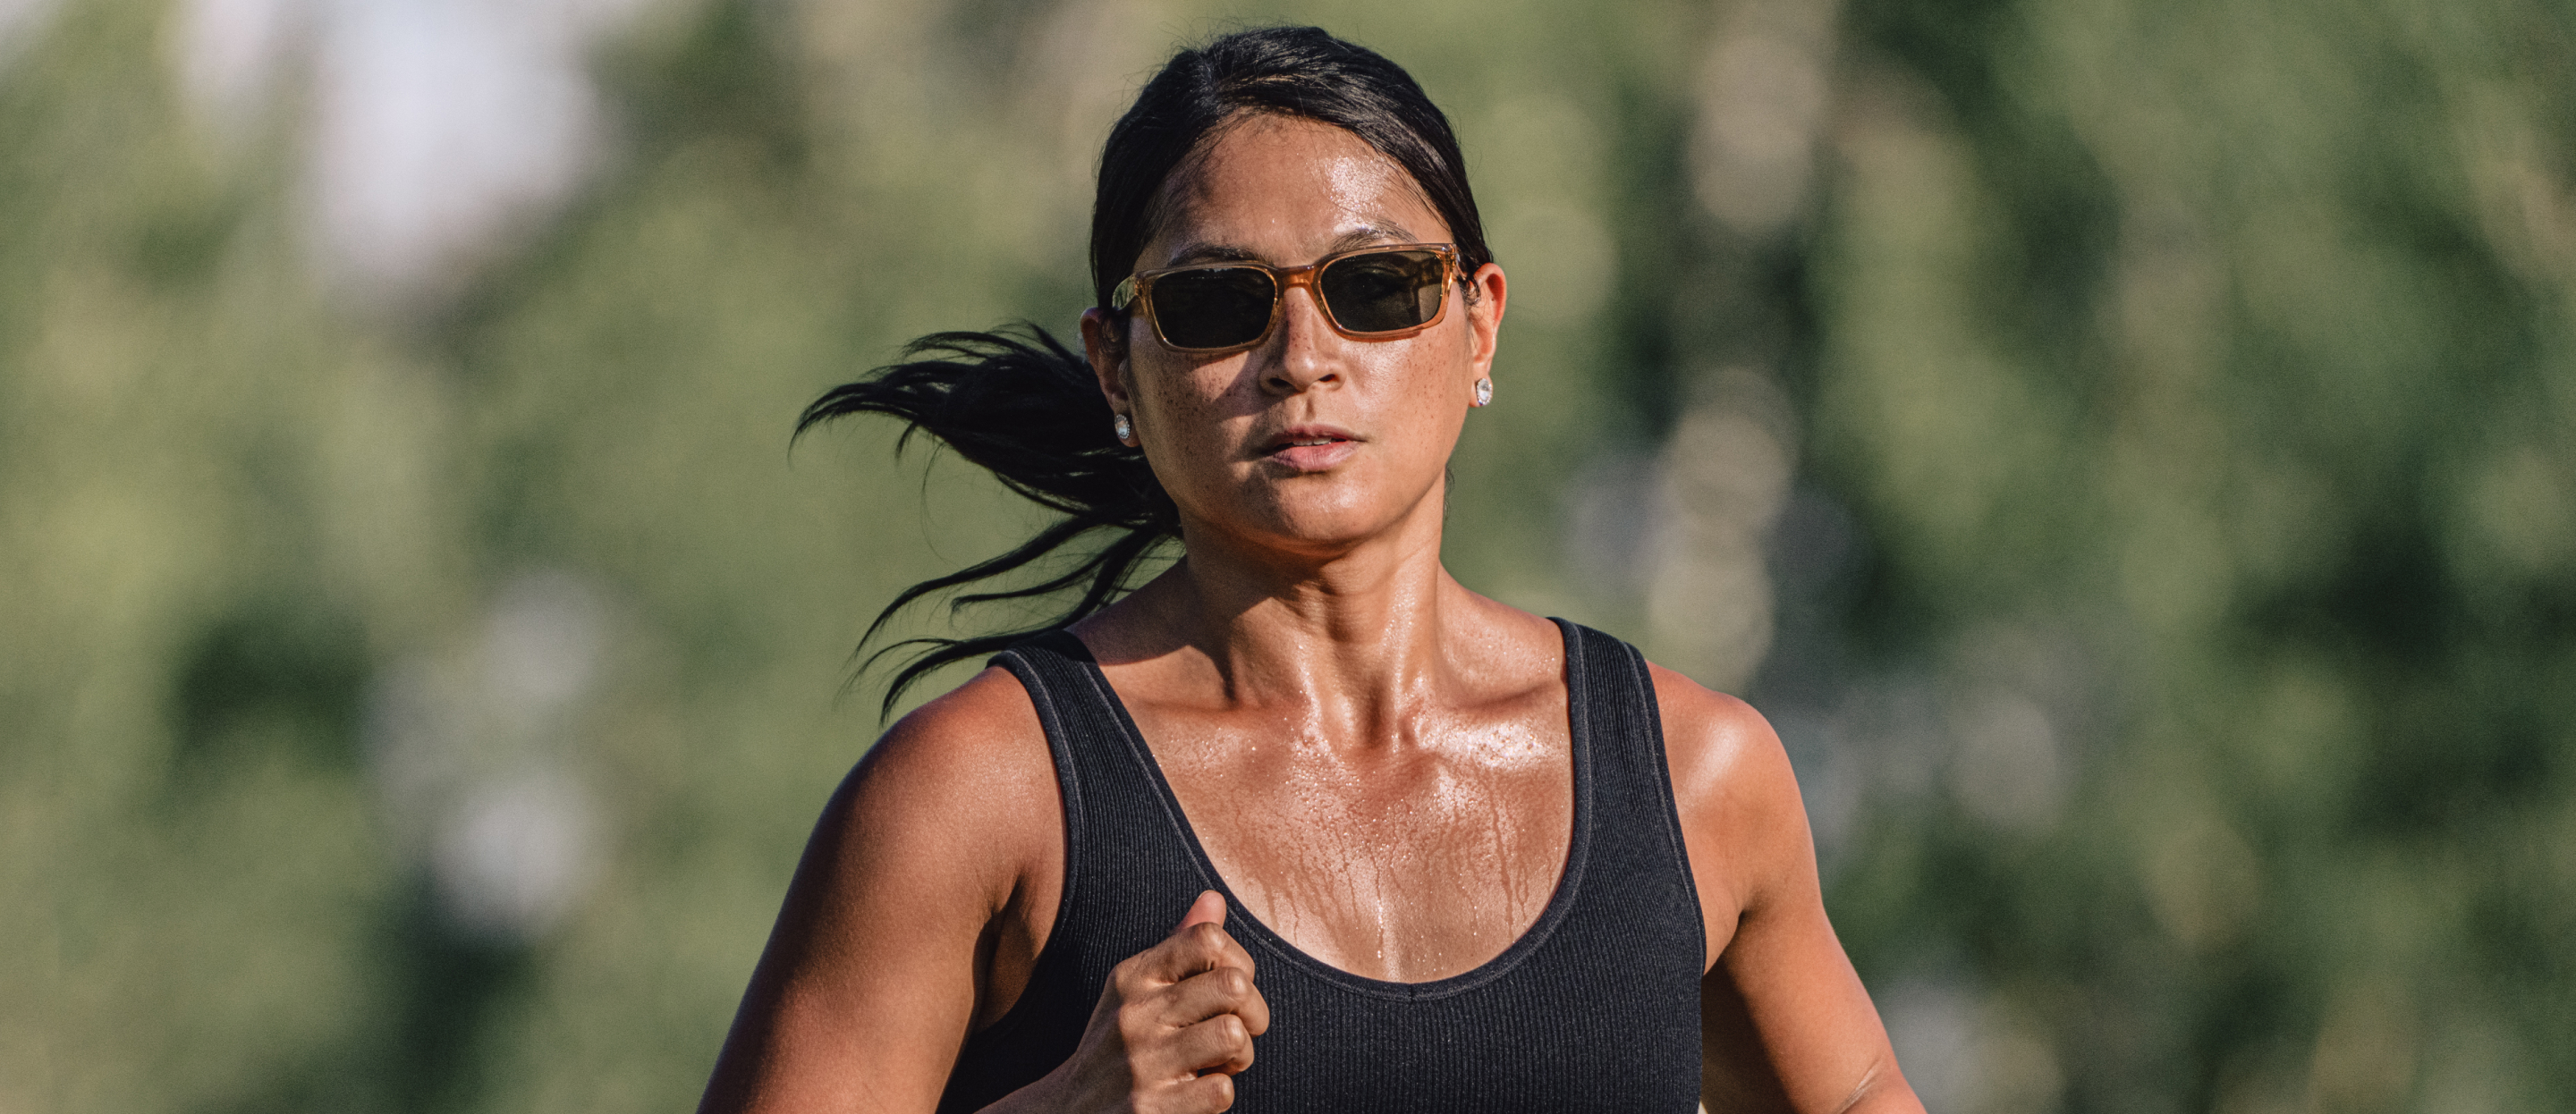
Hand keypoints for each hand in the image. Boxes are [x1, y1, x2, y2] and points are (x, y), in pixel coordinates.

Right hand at [1030, 891, 1270, 1113]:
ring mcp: (1140, 1063)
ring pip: (1233, 1035)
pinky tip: (1194, 1096)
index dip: (1239, 964)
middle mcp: (1133, 1014)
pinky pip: (1221, 1091)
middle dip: (1253, 1012)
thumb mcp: (1134, 994)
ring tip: (1217, 1065)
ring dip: (1239, 1057)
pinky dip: (1217, 1095)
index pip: (1208, 938)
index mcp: (1132, 977)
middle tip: (1237, 1033)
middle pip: (1234, 984)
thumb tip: (1215, 898)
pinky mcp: (1149, 1109)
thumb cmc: (1118, 1049)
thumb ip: (1178, 947)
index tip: (1229, 994)